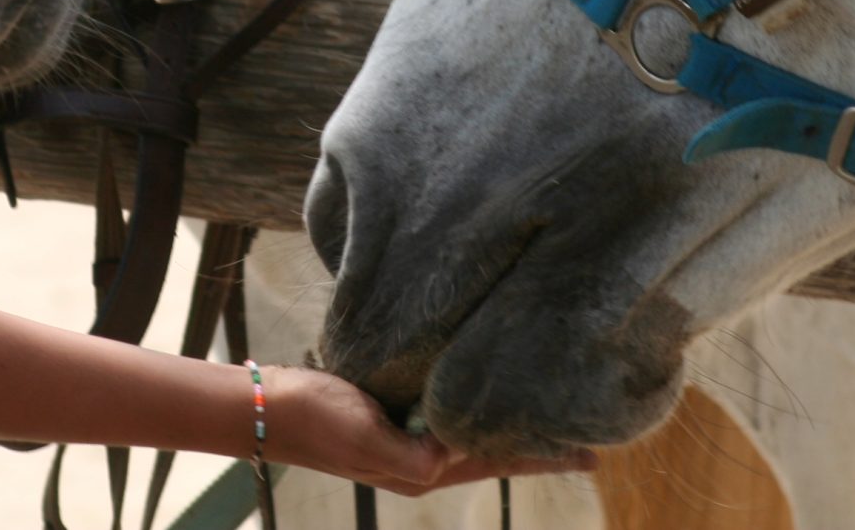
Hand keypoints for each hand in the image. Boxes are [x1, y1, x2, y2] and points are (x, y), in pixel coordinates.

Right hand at [258, 366, 593, 496]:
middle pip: (492, 449)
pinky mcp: (388, 409)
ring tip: (543, 408)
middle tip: (585, 431)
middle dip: (537, 442)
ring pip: (470, 427)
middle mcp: (421, 457)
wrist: (263, 406)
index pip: (498, 462)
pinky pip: (442, 407)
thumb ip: (417, 455)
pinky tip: (479, 385)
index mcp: (423, 470)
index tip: (591, 454)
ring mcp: (405, 434)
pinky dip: (469, 399)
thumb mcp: (368, 440)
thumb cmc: (314, 420)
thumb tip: (462, 450)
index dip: (543, 457)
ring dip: (506, 420)